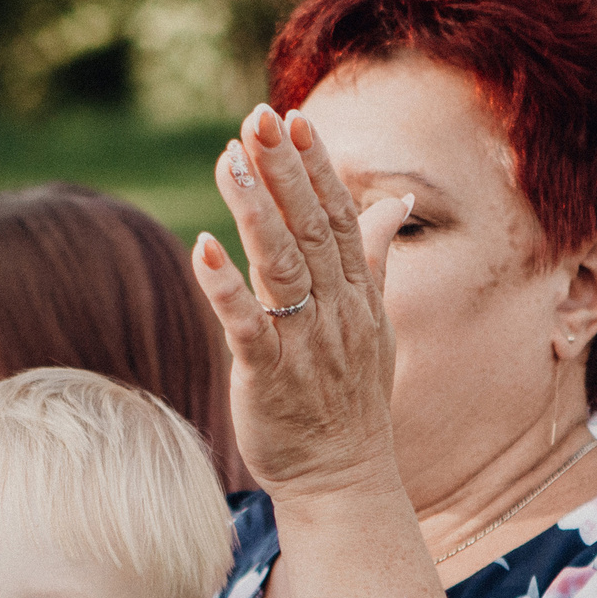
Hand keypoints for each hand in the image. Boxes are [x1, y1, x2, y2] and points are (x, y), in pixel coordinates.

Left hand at [190, 104, 413, 499]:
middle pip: (310, 229)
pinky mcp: (269, 377)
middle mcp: (336, 312)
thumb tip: (394, 204)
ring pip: (280, 266)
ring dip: (254, 210)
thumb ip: (376, 259)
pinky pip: (247, 327)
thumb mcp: (373, 324)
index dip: (317, 169)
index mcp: (358, 296)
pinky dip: (225, 287)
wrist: (343, 479)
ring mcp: (304, 344)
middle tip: (258, 118)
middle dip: (284, 172)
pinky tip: (202, 247)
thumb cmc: (350, 400)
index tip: (295, 120)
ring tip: (228, 160)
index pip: (340, 219)